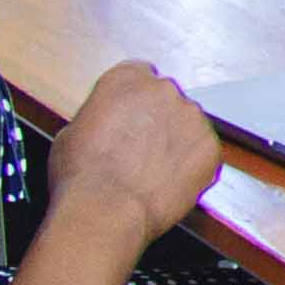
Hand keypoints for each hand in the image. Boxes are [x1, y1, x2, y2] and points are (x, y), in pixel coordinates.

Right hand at [44, 64, 220, 249]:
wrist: (105, 209)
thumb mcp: (73, 131)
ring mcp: (191, 116)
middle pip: (167, 101)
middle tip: (142, 151)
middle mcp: (163, 90)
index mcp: (127, 78)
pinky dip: (193, 166)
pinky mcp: (210, 146)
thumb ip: (100, 116)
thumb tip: (106, 125)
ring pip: (189, 126)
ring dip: (177, 143)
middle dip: (159, 122)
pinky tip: (171, 182)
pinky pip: (205, 152)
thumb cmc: (82, 175)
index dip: (137, 102)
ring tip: (154, 172)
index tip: (134, 118)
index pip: (141, 76)